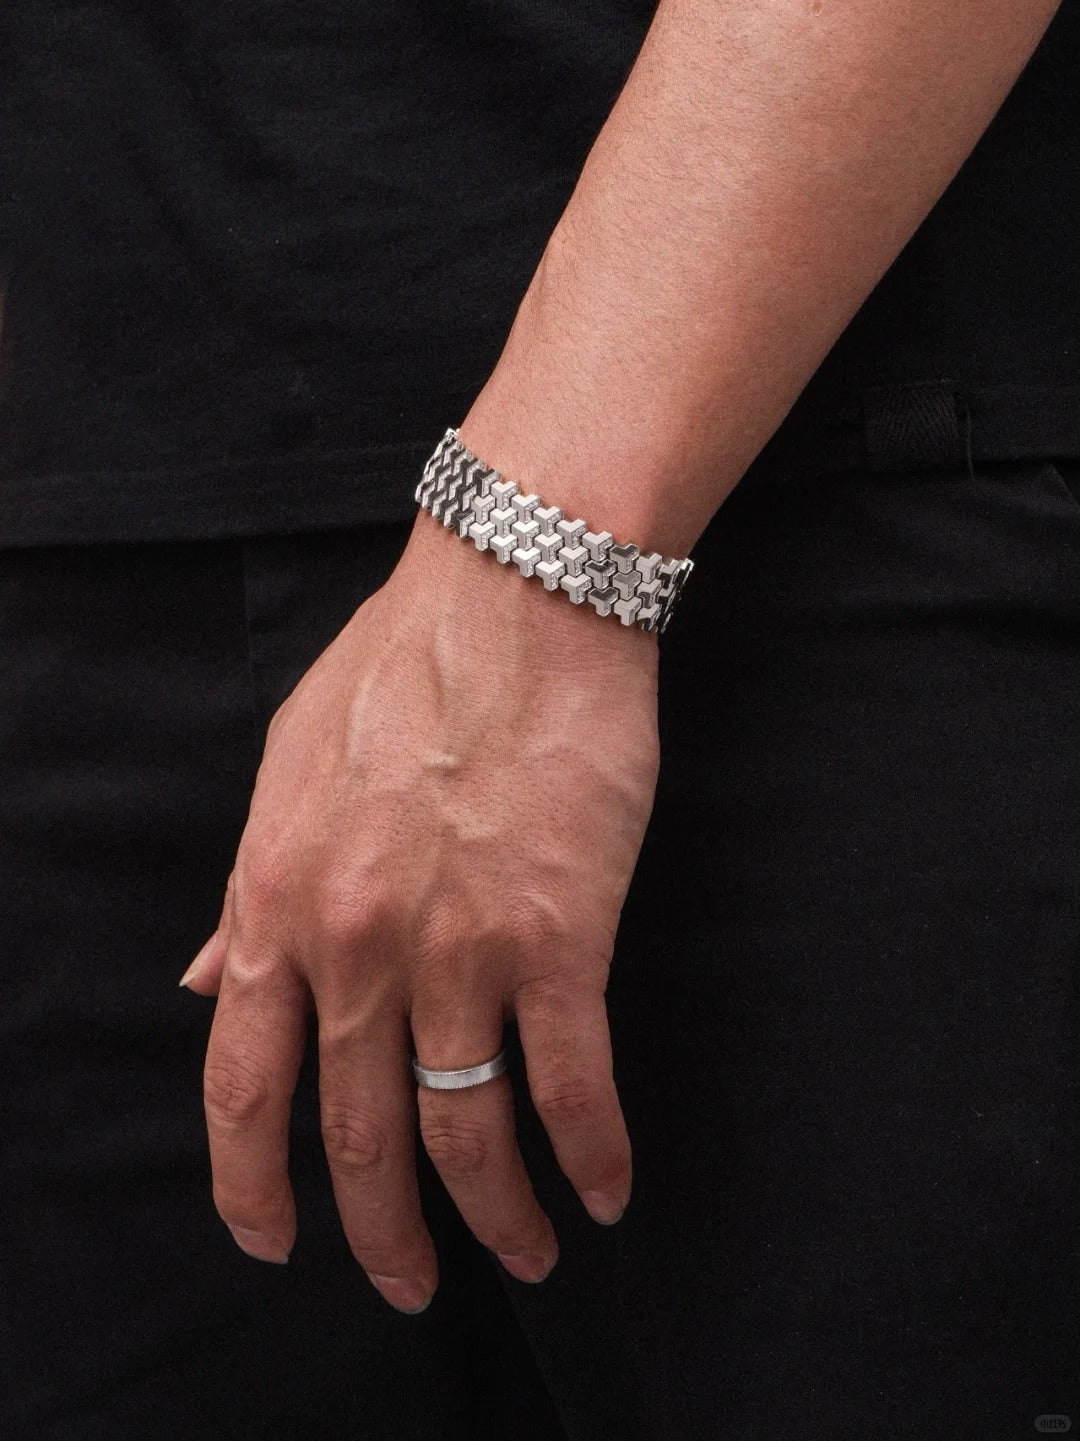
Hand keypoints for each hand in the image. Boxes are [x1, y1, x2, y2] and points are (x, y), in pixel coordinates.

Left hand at [179, 511, 660, 1312]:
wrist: (517, 594)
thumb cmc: (401, 667)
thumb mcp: (283, 768)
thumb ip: (241, 890)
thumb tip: (199, 978)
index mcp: (275, 902)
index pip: (241, 1084)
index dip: (251, 1184)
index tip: (273, 1240)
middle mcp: (357, 946)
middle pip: (360, 1137)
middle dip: (384, 1236)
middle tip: (412, 1285)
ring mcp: (459, 949)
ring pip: (467, 1136)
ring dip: (497, 1220)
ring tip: (524, 1257)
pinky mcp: (561, 938)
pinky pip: (570, 1086)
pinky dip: (589, 1157)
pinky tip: (605, 1191)